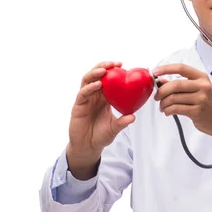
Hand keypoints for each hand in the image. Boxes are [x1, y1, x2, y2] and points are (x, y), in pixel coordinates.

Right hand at [67, 61, 135, 177]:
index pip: (108, 80)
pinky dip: (89, 87)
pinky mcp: (78, 106)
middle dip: (104, 67)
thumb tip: (133, 116)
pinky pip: (83, 94)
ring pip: (87, 81)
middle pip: (96, 75)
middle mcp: (94, 96)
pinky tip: (97, 84)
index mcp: (104, 98)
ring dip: (95, 73)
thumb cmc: (101, 136)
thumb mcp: (114, 128)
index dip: (113, 71)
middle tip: (114, 64)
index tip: (123, 65)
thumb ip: (122, 122)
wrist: (87, 147)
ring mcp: (85, 100)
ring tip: (104, 70)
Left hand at [152, 63, 211, 150]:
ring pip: (173, 98)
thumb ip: (179, 85)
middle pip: (175, 85)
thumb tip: (160, 81)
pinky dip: (168, 110)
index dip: (166, 68)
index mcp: (201, 77)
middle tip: (157, 97)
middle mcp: (202, 86)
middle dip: (161, 91)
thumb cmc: (209, 104)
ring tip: (163, 107)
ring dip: (163, 104)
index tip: (154, 72)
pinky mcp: (197, 111)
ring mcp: (201, 99)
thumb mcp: (197, 90)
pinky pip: (176, 109)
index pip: (181, 68)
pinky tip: (168, 112)